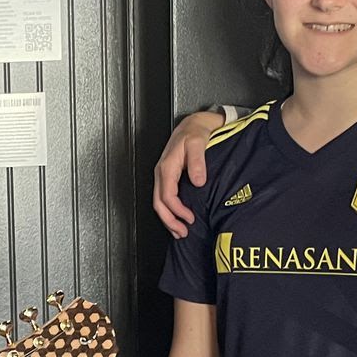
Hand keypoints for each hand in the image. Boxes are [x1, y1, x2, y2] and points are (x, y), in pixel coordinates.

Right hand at [153, 112, 225, 237]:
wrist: (194, 124)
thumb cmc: (195, 132)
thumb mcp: (198, 143)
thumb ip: (197, 162)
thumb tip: (198, 181)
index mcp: (166, 167)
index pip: (167, 195)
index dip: (177, 210)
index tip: (190, 218)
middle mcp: (161, 172)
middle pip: (158, 203)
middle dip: (169, 221)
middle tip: (182, 233)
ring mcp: (163, 175)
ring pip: (159, 202)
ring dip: (168, 219)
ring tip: (179, 231)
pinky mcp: (167, 176)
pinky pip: (163, 197)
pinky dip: (169, 211)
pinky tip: (177, 217)